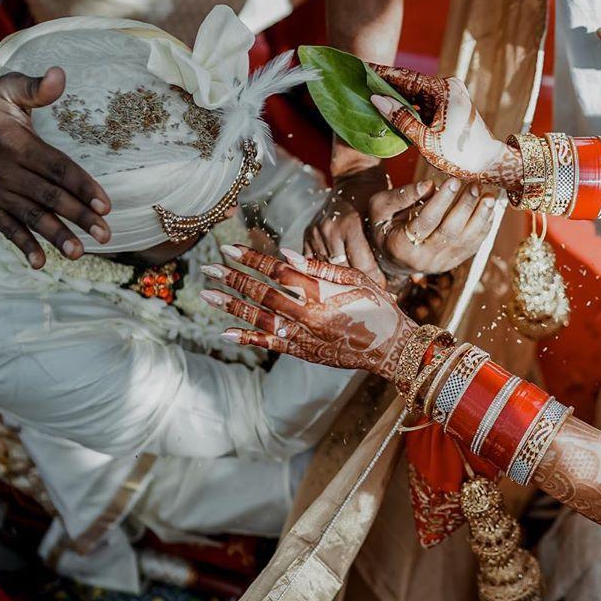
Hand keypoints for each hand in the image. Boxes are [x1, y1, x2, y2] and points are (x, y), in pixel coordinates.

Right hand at [0, 68, 111, 266]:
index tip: (107, 204)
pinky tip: (41, 262)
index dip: (83, 186)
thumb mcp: (4, 90)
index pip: (57, 167)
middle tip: (106, 235)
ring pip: (30, 216)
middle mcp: (7, 170)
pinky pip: (4, 228)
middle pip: (50, 196)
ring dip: (55, 236)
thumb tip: (60, 75)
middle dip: (79, 216)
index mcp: (17, 143)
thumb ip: (34, 88)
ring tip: (79, 253)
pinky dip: (22, 245)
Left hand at [200, 245, 414, 377]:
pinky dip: (249, 338)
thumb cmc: (378, 307)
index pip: (277, 271)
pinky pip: (271, 345)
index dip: (252, 259)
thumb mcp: (356, 278)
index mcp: (321, 292)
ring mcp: (304, 336)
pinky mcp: (305, 352)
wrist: (392, 347)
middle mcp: (308, 315)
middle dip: (233, 279)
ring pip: (260, 319)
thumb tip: (287, 255)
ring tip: (208, 296)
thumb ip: (320, 267)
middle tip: (209, 268)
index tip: (230, 248)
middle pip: (262, 294)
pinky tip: (226, 333)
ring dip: (232, 306)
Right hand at [302, 171, 399, 287]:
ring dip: (342, 279)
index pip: (363, 266)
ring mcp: (317, 233)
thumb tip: (414, 276)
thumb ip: (392, 247)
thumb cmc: (377, 200)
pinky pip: (314, 262)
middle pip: (345, 271)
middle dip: (359, 283)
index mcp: (350, 225)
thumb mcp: (388, 219)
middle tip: (372, 293)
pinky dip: (326, 271)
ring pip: (329, 269)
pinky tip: (338, 277)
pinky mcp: (308, 234)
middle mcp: (330, 230)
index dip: (375, 281)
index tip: (385, 290)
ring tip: (356, 288)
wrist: (354, 179)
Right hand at [367, 65, 522, 190]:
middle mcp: (449, 86)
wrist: (489, 163)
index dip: (382, 72)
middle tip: (361, 79)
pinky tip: (391, 108)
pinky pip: (424, 101)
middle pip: (410, 83)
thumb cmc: (460, 155)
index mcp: (444, 90)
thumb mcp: (426, 141)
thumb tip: (376, 99)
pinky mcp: (451, 104)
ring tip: (371, 93)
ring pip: (416, 93)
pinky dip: (409, 106)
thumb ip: (401, 119)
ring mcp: (451, 94)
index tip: (362, 66)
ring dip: (397, 96)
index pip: (406, 77)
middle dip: (387, 84)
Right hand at [374, 177, 494, 275]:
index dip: (441, 201)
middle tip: (475, 186)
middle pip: (449, 233)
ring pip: (465, 242)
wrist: (391, 256)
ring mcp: (439, 264)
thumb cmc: (385, 225)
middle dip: (465, 207)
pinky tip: (489, 211)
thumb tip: (429, 185)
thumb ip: (402, 196)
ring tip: (489, 197)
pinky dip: (484, 229)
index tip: (454, 181)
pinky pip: (472, 247)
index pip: (426, 222)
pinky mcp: (452, 263)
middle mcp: (422, 259)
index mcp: (401, 245)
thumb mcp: (381, 207)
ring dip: (480, 218)